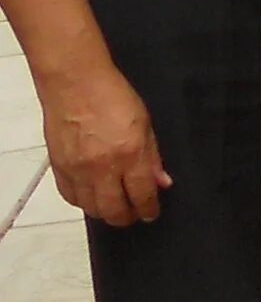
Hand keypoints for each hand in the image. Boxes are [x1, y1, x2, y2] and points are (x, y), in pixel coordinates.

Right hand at [41, 62, 170, 227]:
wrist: (75, 83)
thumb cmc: (113, 96)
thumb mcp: (146, 124)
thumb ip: (153, 157)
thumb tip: (161, 182)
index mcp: (130, 154)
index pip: (142, 195)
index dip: (149, 209)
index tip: (151, 213)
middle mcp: (102, 167)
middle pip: (114, 209)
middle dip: (127, 217)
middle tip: (134, 214)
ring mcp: (77, 169)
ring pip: (91, 208)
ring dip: (105, 212)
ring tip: (115, 206)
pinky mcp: (59, 167)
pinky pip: (70, 196)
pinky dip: (83, 202)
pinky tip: (92, 197)